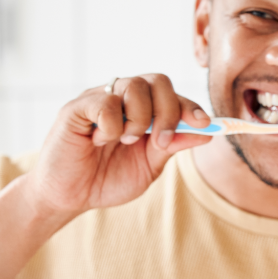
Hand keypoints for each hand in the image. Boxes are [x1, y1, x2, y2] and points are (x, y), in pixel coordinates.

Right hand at [25, 75, 212, 217]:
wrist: (70, 197)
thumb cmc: (107, 179)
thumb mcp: (149, 166)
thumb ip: (173, 146)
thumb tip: (207, 132)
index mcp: (143, 110)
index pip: (173, 95)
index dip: (190, 107)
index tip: (204, 124)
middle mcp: (122, 98)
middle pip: (158, 81)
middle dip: (169, 112)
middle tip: (161, 141)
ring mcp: (99, 99)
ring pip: (134, 86)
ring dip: (140, 119)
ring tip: (126, 141)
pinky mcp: (76, 107)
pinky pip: (105, 102)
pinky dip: (111, 126)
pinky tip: (99, 141)